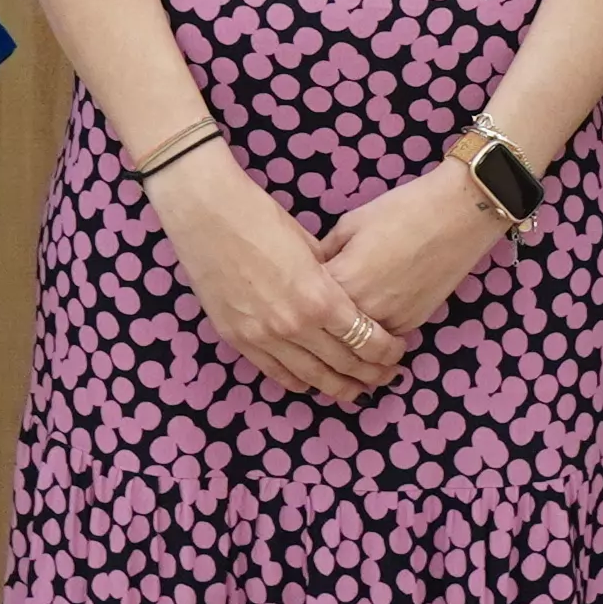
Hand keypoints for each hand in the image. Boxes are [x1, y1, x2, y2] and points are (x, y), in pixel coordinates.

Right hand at [147, 157, 403, 403]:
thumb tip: (343, 296)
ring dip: (338, 387)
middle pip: (343, 363)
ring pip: (311, 377)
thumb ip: (328, 279)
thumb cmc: (261, 217)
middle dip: (370, 373)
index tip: (397, 351)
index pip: (365, 339)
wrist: (205, 213)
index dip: (386, 351)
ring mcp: (262, 337)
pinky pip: (275, 372)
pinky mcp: (237, 339)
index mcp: (319, 298)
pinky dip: (299, 381)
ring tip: (356, 390)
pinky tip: (313, 383)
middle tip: (386, 376)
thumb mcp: (308, 246)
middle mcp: (294, 325)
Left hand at [309, 162, 514, 349]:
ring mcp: (390, 322)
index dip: (298, 296)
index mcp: (341, 281)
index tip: (295, 291)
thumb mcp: (351, 223)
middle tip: (313, 312)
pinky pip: (381, 336)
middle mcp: (363, 310)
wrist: (457, 215)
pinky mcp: (412, 325)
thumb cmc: (401, 211)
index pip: (306, 302)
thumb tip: (314, 270)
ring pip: (356, 342)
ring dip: (346, 334)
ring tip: (341, 319)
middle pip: (329, 329)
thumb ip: (327, 252)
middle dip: (320, 321)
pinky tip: (369, 318)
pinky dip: (372, 332)